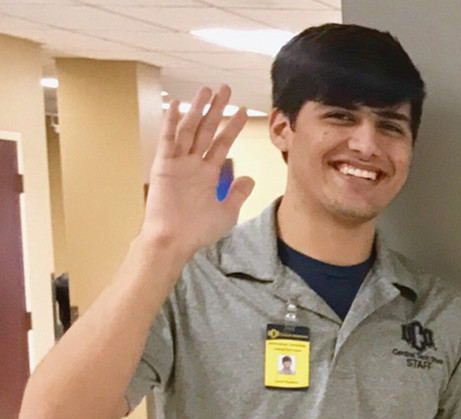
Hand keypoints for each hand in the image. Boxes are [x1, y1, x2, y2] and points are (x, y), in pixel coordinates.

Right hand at [140, 85, 255, 258]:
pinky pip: (167, 140)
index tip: (243, 110)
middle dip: (216, 109)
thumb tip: (250, 178)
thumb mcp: (227, 211)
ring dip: (198, 110)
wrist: (175, 240)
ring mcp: (178, 163)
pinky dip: (170, 122)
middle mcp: (193, 164)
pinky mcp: (163, 165)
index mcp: (208, 173)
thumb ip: (238, 193)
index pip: (223, 143)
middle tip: (225, 89)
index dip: (232, 126)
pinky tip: (177, 105)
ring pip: (189, 129)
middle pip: (206, 130)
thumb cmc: (198, 230)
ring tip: (207, 90)